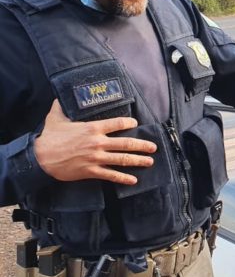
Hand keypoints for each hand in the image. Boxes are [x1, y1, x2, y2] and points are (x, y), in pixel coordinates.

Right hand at [34, 100, 156, 184]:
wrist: (39, 158)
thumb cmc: (48, 137)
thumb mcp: (55, 118)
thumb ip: (61, 107)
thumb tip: (61, 96)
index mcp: (92, 128)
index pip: (117, 123)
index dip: (128, 123)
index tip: (136, 124)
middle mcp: (98, 142)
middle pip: (126, 143)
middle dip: (142, 145)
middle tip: (153, 147)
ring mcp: (96, 158)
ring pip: (122, 159)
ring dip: (138, 160)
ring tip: (149, 161)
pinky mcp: (91, 171)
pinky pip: (111, 175)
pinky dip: (123, 178)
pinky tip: (133, 180)